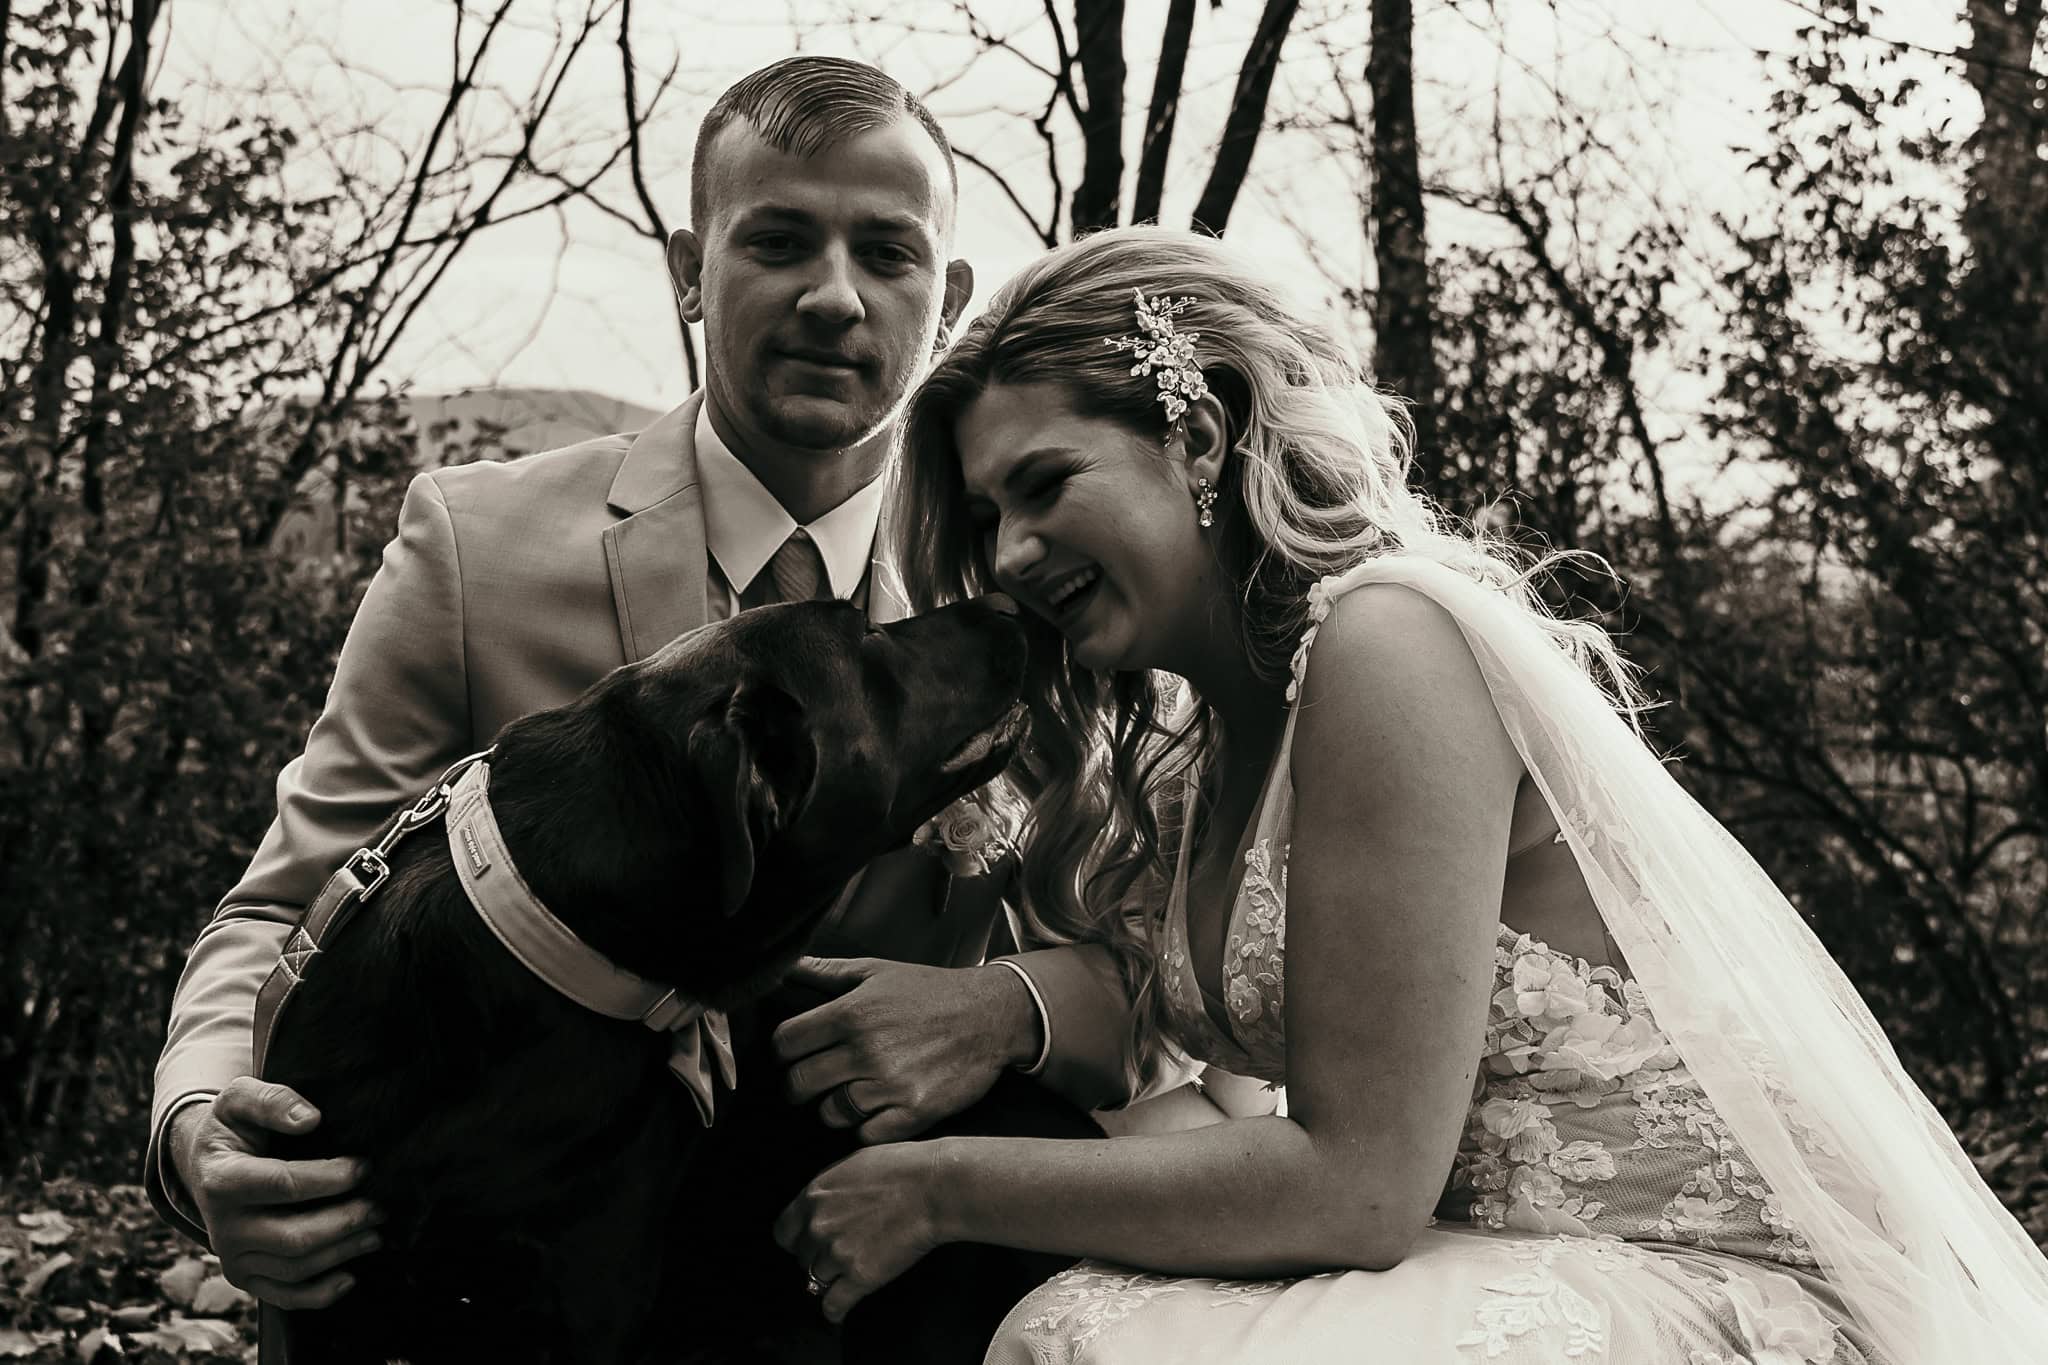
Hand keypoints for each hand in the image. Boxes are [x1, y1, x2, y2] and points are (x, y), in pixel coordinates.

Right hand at [169, 1077, 382, 1308]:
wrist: (205, 1164)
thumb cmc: (233, 1127)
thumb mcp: (241, 1098)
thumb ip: (273, 1100)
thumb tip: (310, 1119)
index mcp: (221, 1180)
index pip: (282, 1185)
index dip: (329, 1178)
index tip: (365, 1167)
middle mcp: (222, 1226)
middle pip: (292, 1236)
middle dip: (344, 1222)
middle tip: (380, 1206)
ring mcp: (231, 1256)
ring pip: (293, 1268)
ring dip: (342, 1253)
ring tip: (376, 1232)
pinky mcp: (243, 1277)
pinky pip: (282, 1297)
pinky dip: (319, 1294)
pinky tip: (351, 1278)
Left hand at [772, 957, 1037, 1142]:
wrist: (992, 1016)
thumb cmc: (930, 992)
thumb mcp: (877, 972)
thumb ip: (826, 972)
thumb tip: (784, 966)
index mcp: (851, 1013)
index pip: (785, 1043)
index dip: (783, 1051)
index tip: (794, 1054)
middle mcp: (866, 1051)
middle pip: (798, 1083)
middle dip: (800, 1083)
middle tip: (815, 1079)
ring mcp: (890, 1086)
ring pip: (829, 1114)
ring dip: (834, 1106)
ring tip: (850, 1092)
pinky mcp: (913, 1114)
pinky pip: (864, 1135)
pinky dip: (865, 1126)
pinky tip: (876, 1108)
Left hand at [774, 1141, 945, 1322]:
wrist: (934, 1187)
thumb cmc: (902, 1168)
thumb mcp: (853, 1164)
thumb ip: (828, 1189)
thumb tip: (820, 1203)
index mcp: (813, 1196)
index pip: (783, 1232)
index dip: (797, 1239)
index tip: (807, 1243)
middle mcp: (818, 1227)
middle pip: (801, 1258)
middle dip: (816, 1257)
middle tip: (838, 1252)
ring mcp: (837, 1254)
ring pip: (815, 1281)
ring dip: (829, 1280)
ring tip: (842, 1278)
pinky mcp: (860, 1277)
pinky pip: (833, 1305)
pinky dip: (835, 1311)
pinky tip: (839, 1310)